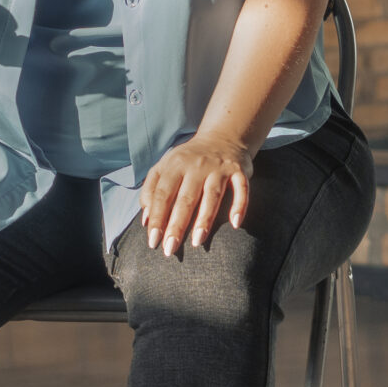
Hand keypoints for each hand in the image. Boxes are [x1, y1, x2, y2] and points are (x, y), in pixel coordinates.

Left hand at [139, 131, 254, 257]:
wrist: (222, 137)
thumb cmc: (188, 160)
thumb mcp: (165, 167)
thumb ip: (151, 191)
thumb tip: (146, 220)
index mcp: (175, 165)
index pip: (163, 194)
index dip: (157, 218)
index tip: (153, 241)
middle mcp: (197, 165)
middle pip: (186, 198)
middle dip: (177, 225)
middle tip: (170, 249)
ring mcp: (219, 168)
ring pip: (212, 195)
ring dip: (205, 219)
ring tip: (197, 241)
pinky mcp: (239, 171)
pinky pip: (241, 189)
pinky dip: (239, 205)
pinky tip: (235, 224)